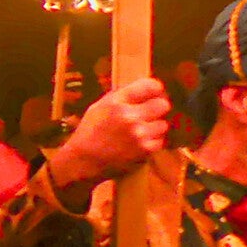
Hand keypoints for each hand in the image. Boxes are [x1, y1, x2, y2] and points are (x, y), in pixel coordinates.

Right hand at [51, 79, 169, 197]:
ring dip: (155, 128)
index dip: (156, 89)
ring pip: (163, 124)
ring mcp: (139, 133)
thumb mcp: (98, 108)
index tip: (155, 93)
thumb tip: (141, 90)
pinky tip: (140, 144)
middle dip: (157, 109)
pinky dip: (152, 142)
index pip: (150, 86)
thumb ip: (120, 98)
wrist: (83, 161)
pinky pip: (160, 141)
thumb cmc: (89, 132)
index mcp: (116, 102)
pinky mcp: (145, 150)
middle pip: (163, 105)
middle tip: (151, 114)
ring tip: (143, 132)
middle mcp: (130, 115)